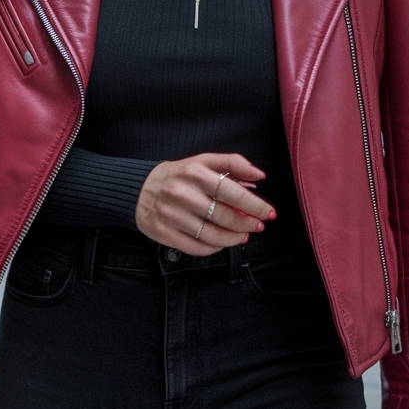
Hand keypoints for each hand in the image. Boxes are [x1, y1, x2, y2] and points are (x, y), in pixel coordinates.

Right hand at [134, 153, 275, 255]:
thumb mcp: (202, 161)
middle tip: (257, 226)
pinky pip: (197, 248)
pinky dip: (215, 247)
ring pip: (213, 235)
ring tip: (243, 235)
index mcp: (195, 173)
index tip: (269, 212)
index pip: (231, 191)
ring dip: (234, 238)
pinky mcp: (165, 234)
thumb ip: (232, 164)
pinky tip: (222, 242)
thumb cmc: (178, 175)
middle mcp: (183, 194)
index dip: (254, 204)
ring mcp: (172, 216)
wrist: (139, 189)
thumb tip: (259, 176)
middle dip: (247, 223)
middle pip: (224, 216)